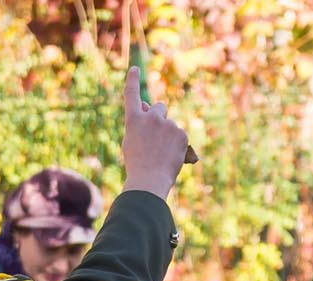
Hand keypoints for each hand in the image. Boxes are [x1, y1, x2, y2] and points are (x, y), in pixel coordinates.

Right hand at [119, 65, 195, 198]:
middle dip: (160, 117)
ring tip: (162, 153)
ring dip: (168, 134)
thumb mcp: (131, 141)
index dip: (133, 81)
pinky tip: (171, 156)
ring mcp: (167, 124)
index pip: (131, 95)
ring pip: (170, 124)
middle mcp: (151, 117)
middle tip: (157, 135)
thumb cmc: (137, 164)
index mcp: (133, 120)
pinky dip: (177, 144)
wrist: (149, 180)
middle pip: (159, 108)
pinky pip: (180, 135)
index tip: (135, 69)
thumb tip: (148, 106)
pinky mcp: (181, 133)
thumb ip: (139, 123)